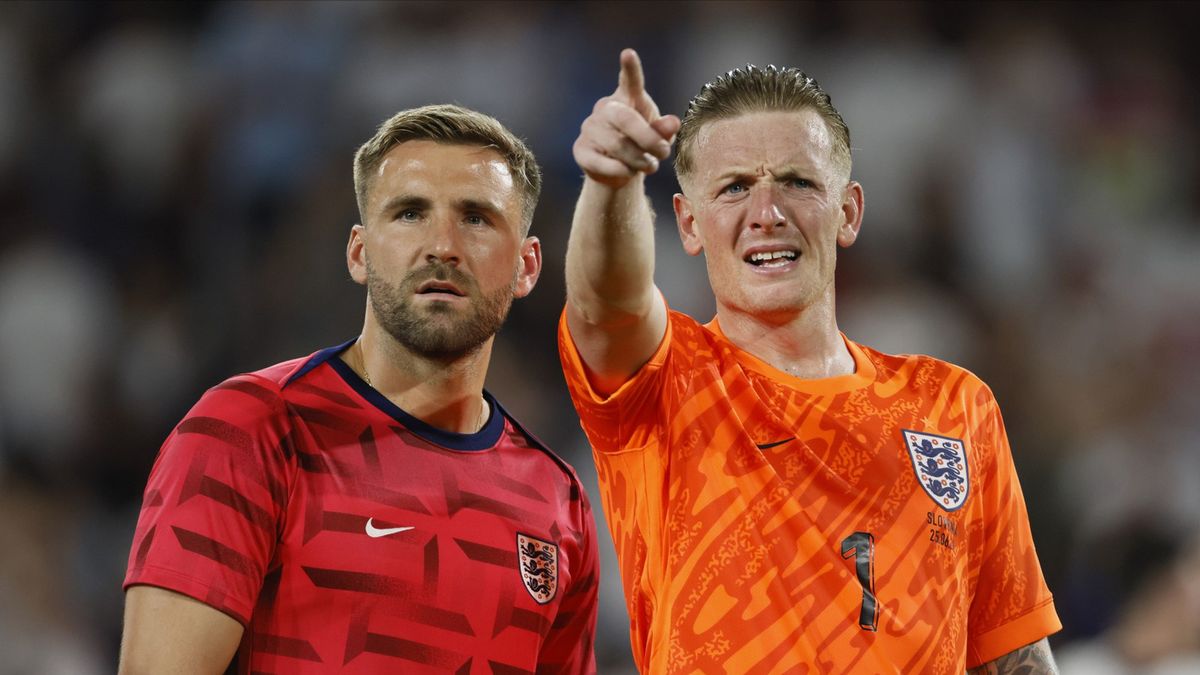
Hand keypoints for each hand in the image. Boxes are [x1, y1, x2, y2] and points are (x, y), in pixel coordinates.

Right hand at [573, 49, 681, 187]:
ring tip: (650, 166)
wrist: (619, 171)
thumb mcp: (658, 137)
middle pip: (626, 119)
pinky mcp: (580, 150)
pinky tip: (629, 172)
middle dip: (648, 139)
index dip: (630, 68)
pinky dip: (620, 170)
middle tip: (664, 153)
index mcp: (626, 99)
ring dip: (639, 160)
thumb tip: (673, 123)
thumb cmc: (641, 145)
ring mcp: (589, 129)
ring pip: (617, 145)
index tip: (628, 53)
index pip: (628, 81)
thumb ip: (664, 129)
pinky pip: (602, 162)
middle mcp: (605, 109)